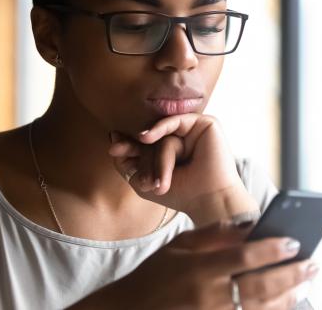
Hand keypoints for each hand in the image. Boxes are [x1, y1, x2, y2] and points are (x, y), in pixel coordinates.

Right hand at [69, 221, 317, 309]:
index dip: (273, 249)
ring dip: (288, 296)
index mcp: (198, 269)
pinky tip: (284, 304)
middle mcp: (208, 296)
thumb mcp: (178, 247)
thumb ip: (214, 236)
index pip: (244, 257)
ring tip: (306, 283)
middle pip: (260, 285)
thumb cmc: (154, 277)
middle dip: (291, 275)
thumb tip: (250, 225)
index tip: (295, 242)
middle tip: (313, 264)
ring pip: (260, 308)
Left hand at [108, 113, 258, 223]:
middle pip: (152, 138)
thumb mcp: (143, 180)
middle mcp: (183, 138)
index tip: (113, 150)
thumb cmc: (180, 194)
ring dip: (157, 159)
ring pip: (164, 135)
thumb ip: (126, 161)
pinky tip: (145, 137)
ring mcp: (194, 131)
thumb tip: (113, 136)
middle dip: (140, 155)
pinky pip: (175, 121)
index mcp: (171, 151)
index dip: (128, 146)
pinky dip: (159, 128)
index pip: (145, 143)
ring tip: (157, 184)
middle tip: (130, 168)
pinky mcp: (206, 124)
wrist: (208, 200)